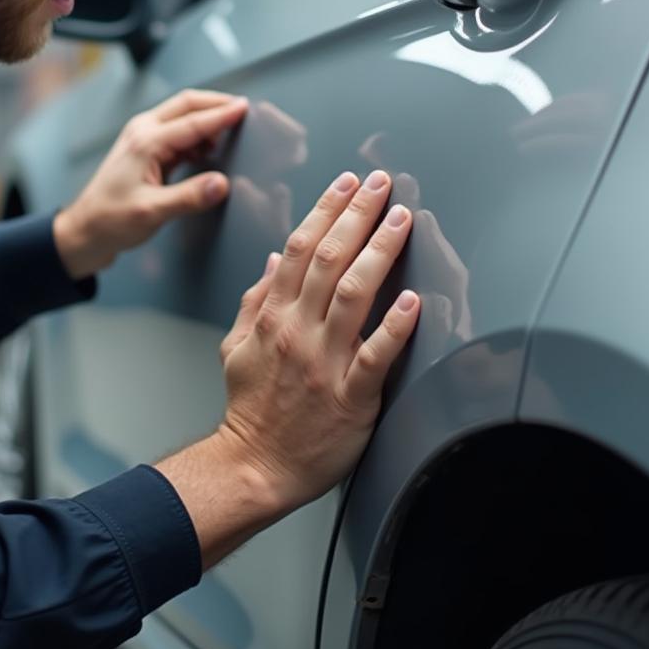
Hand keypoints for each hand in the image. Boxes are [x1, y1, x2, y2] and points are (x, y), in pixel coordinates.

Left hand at [53, 90, 248, 278]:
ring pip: (182, 116)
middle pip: (186, 105)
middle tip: (244, 109)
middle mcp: (143, 132)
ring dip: (206, 119)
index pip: (193, 122)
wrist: (85, 230)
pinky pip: (177, 132)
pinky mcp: (146, 150)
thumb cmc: (111, 220)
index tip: (245, 108)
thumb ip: (189, 197)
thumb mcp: (152, 212)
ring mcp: (143, 139)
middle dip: (216, 104)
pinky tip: (208, 150)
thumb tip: (222, 184)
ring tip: (230, 134)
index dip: (222, 115)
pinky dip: (197, 135)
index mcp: (146, 142)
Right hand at [218, 169, 418, 510]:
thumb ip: (255, 299)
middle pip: (327, 258)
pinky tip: (413, 301)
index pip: (298, 248)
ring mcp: (323, 362)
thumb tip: (273, 259)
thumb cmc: (250, 407)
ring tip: (401, 220)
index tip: (346, 183)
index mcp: (272, 315)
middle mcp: (297, 330)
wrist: (254, 465)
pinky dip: (394, 328)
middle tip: (381, 183)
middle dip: (356, 214)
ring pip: (352, 294)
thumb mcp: (235, 346)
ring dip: (378, 252)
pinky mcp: (350, 396)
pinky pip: (374, 356)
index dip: (325, 210)